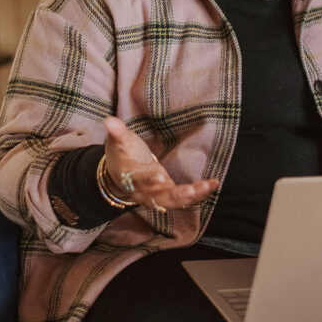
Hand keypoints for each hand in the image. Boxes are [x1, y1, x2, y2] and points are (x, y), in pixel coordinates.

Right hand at [102, 116, 219, 211]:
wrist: (121, 175)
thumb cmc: (122, 156)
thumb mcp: (118, 142)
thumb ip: (117, 132)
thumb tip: (108, 120)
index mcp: (131, 178)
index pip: (139, 181)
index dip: (148, 181)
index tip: (158, 177)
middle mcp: (144, 192)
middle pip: (159, 198)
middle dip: (176, 195)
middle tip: (190, 191)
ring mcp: (158, 195)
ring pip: (174, 201)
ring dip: (192, 196)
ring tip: (207, 186)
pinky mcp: (169, 194)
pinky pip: (184, 198)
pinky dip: (199, 193)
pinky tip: (213, 184)